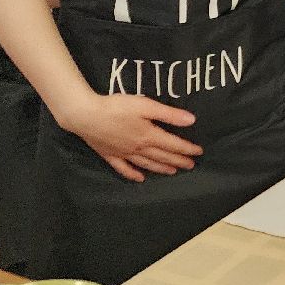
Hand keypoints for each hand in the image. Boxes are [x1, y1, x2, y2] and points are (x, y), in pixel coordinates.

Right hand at [56, 92, 201, 181]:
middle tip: (191, 165)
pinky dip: (133, 174)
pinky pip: (124, 168)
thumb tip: (192, 120)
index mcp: (149, 135)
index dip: (187, 149)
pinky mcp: (109, 155)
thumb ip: (169, 114)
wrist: (85, 115)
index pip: (173, 144)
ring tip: (173, 172)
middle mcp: (138, 148)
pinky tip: (140, 178)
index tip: (199, 152)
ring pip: (146, 164)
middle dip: (178, 161)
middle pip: (162, 156)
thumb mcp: (146, 106)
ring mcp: (123, 153)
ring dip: (161, 168)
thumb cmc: (116, 107)